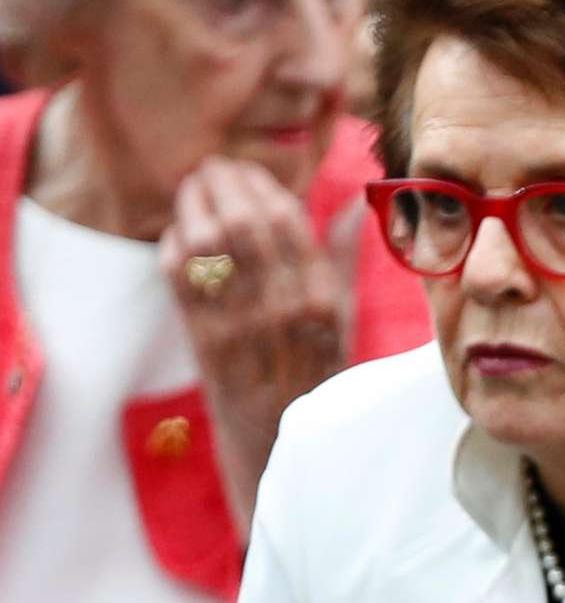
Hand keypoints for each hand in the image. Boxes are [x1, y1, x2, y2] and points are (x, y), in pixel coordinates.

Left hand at [158, 157, 350, 523]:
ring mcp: (238, 323)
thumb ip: (343, 257)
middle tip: (213, 167)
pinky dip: (172, 244)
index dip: (261, 185)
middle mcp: (281, 308)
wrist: (281, 435)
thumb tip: (354, 204)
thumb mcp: (345, 317)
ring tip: (193, 188)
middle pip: (243, 222)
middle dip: (222, 183)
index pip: (288, 221)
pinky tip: (179, 233)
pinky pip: (178, 275)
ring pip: (205, 242)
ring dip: (192, 205)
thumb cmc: (318, 372)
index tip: (247, 170)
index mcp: (322, 299)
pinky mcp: (202, 336)